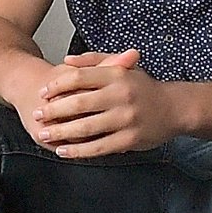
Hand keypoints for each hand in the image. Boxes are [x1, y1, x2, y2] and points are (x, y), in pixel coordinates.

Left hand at [30, 50, 182, 157]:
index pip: (79, 77)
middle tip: (36, 114)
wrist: (175, 108)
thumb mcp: (121, 68)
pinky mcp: (129, 139)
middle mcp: (121, 95)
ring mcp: (125, 118)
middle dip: (53, 110)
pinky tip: (64, 151)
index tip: (42, 93)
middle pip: (78, 102)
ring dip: (60, 132)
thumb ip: (94, 61)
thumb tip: (66, 61)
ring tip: (44, 134)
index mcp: (116, 75)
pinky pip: (98, 147)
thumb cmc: (143, 88)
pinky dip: (78, 150)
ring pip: (85, 127)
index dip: (56, 85)